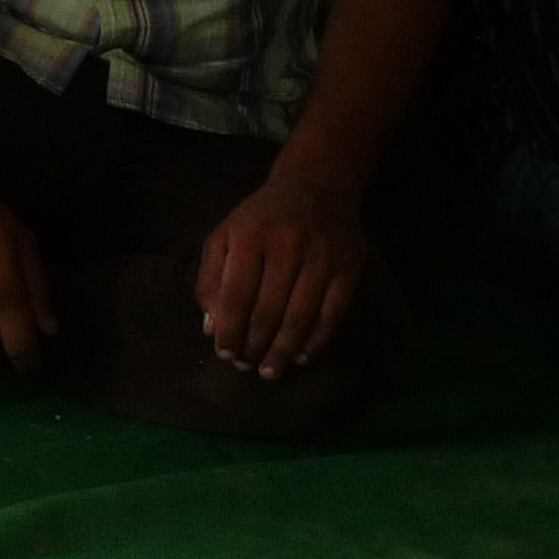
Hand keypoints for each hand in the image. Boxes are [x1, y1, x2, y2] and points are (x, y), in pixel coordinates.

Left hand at [197, 170, 367, 377]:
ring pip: (300, 317)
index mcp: (250, 238)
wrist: (316, 187)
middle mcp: (287, 247)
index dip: (229, 330)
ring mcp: (322, 258)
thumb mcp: (224, 237)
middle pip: (268, 311)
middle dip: (254, 346)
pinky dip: (316, 340)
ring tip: (269, 371)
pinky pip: (332, 314)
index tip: (224, 353)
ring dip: (282, 351)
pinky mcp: (348, 269)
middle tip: (245, 367)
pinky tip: (300, 356)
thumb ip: (211, 280)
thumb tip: (211, 327)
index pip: (236, 296)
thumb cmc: (259, 219)